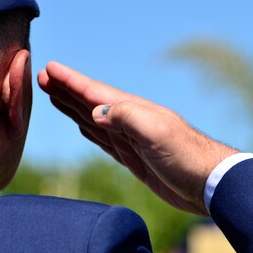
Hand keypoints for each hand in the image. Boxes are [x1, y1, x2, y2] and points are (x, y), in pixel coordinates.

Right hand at [37, 61, 237, 215]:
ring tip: (54, 96)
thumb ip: (126, 117)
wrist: (209, 184)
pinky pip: (105, 141)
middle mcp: (130, 122)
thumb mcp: (157, 132)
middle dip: (67, 90)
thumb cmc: (187, 156)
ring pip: (94, 120)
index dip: (71, 82)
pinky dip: (90, 131)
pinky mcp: (135, 160)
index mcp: (134, 111)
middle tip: (43, 78)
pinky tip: (83, 126)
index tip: (48, 69)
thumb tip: (94, 113)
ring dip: (74, 108)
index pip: (95, 92)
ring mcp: (132, 141)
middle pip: (91, 102)